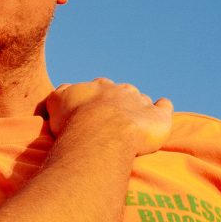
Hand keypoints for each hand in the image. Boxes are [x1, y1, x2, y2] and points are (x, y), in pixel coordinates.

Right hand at [42, 78, 172, 154]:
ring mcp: (141, 102)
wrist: (101, 134)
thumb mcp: (56, 102)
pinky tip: (162, 109)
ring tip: (134, 122)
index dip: (96, 99)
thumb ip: (60, 94)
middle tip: (111, 121)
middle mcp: (121, 90)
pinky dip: (163, 107)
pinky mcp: (158, 116)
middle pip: (122, 92)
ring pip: (142, 100)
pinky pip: (164, 106)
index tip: (91, 112)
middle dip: (118, 103)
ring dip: (139, 108)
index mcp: (99, 86)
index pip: (99, 87)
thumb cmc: (75, 122)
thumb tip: (63, 92)